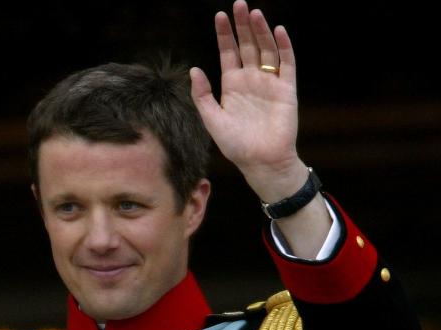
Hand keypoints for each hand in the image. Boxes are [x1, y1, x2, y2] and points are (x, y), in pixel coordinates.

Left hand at [190, 0, 305, 201]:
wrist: (260, 161)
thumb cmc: (235, 144)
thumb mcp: (211, 119)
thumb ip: (202, 95)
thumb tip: (194, 69)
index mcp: (231, 85)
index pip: (228, 52)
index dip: (224, 34)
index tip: (219, 15)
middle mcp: (250, 80)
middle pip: (247, 45)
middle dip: (243, 26)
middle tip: (239, 4)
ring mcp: (269, 82)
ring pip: (266, 50)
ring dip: (261, 32)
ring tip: (255, 13)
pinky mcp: (286, 89)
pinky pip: (287, 64)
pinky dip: (283, 47)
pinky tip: (278, 31)